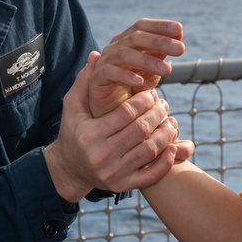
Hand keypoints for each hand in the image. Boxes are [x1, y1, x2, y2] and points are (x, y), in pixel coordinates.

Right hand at [46, 55, 179, 201]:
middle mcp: (101, 156)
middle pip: (141, 130)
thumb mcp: (72, 107)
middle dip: (157, 113)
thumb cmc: (72, 133)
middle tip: (164, 103)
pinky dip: (165, 161)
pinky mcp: (123, 187)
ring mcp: (113, 173)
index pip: (126, 113)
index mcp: (90, 134)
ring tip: (170, 120)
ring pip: (149, 150)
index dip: (143, 100)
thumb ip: (84, 81)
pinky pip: (150, 175)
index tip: (151, 93)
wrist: (68, 170)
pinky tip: (172, 146)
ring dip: (166, 133)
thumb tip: (96, 55)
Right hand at [89, 19, 184, 117]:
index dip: (160, 25)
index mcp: (127, 40)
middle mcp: (114, 47)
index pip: (142, 26)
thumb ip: (161, 52)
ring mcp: (104, 61)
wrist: (112, 109)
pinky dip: (126, 76)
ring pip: (124, 54)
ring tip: (167, 70)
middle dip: (159, 41)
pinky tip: (141, 82)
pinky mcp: (97, 78)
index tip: (179, 29)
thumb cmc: (134, 85)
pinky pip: (111, 73)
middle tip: (181, 49)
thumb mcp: (152, 68)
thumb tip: (178, 34)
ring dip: (147, 60)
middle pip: (135, 37)